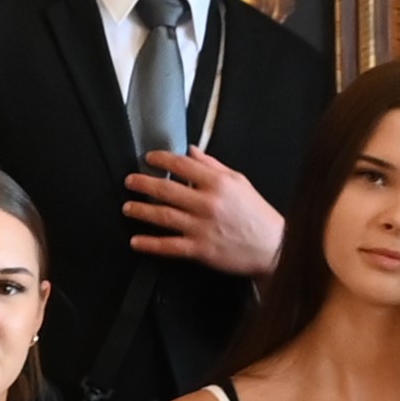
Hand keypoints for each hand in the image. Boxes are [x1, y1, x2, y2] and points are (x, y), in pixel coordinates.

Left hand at [125, 149, 285, 277]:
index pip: (182, 165)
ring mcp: (202, 227)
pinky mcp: (200, 249)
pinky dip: (150, 244)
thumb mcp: (239, 182)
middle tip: (129, 181)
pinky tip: (136, 241)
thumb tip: (191, 151)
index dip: (162, 160)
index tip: (149, 159)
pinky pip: (169, 246)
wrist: (272, 247)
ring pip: (163, 216)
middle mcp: (207, 203)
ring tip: (127, 207)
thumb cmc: (257, 214)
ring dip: (141, 211)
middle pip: (166, 190)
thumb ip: (213, 166)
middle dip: (143, 184)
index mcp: (218, 184)